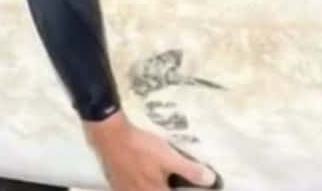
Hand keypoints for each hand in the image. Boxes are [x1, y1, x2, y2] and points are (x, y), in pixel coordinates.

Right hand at [83, 111, 218, 190]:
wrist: (110, 137)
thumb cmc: (141, 148)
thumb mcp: (168, 157)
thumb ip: (189, 170)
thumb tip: (211, 181)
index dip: (187, 190)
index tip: (196, 187)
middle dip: (170, 188)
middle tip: (175, 183)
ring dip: (156, 186)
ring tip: (161, 181)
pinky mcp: (118, 186)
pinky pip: (133, 190)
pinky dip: (142, 186)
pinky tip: (145, 180)